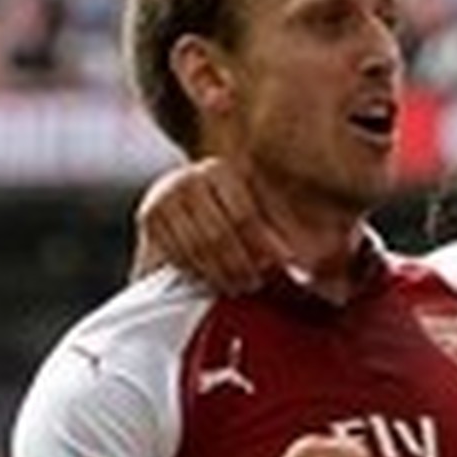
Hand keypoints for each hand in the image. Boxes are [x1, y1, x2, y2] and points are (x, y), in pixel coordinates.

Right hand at [136, 158, 291, 293]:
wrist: (181, 198)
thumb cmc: (230, 207)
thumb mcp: (259, 207)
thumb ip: (285, 227)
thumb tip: (308, 263)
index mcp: (221, 170)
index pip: (245, 216)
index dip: (265, 245)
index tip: (282, 266)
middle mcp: (188, 178)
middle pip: (218, 236)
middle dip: (239, 265)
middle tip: (254, 283)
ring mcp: (163, 197)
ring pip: (196, 249)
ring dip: (219, 274)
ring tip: (236, 286)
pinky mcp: (148, 217)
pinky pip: (175, 255)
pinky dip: (195, 272)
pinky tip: (209, 280)